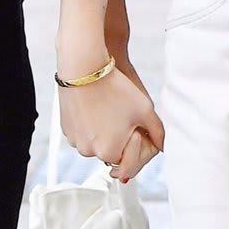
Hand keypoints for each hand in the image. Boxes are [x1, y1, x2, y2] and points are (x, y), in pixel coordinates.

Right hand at [58, 55, 163, 183]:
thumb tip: (161, 146)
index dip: (136, 142)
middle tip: (124, 114)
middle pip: (113, 151)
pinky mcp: (66, 128)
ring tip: (110, 106)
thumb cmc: (114, 88)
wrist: (84, 68)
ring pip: (97, 141)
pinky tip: (97, 105)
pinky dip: (91, 123)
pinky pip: (83, 132)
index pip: (129, 160)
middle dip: (121, 137)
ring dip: (105, 130)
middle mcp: (89, 152)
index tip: (136, 125)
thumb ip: (157, 133)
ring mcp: (75, 140)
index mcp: (109, 153)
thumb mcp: (145, 109)